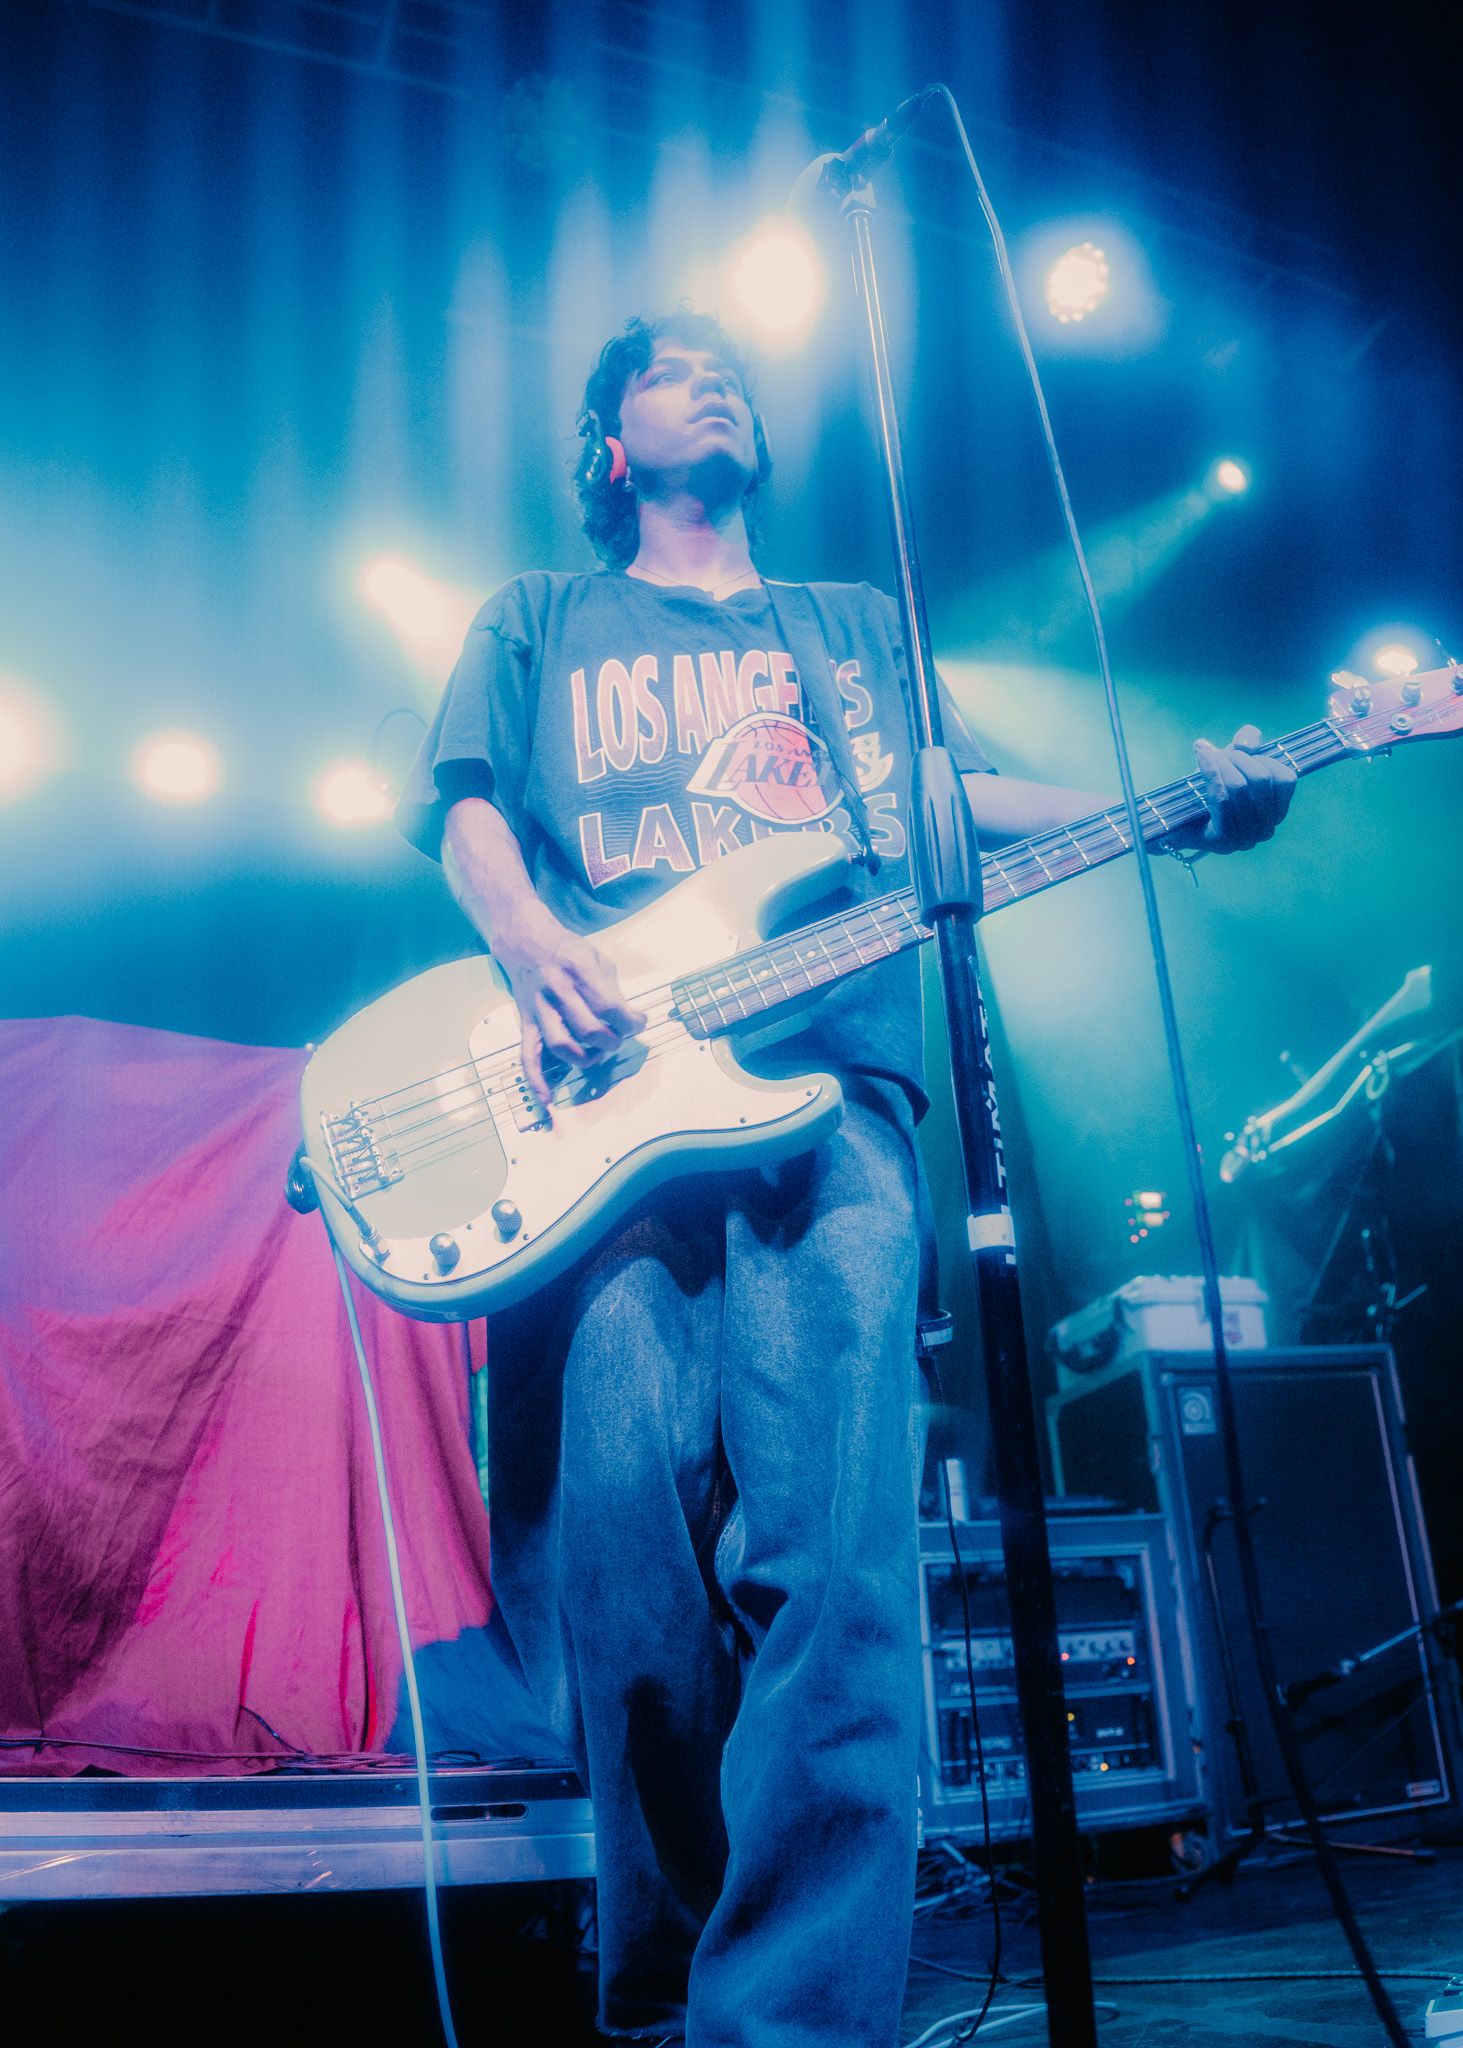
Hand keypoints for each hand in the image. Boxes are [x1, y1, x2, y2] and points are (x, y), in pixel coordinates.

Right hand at [493, 913, 646, 1106]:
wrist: (525, 942)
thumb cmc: (568, 950)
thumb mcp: (597, 958)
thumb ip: (612, 989)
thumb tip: (629, 1019)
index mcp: (578, 970)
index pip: (609, 1006)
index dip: (630, 1021)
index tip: (639, 1022)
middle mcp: (557, 990)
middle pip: (589, 1029)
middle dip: (612, 1040)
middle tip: (618, 1037)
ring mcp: (539, 1009)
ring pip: (562, 1045)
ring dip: (585, 1058)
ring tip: (596, 1054)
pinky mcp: (527, 1022)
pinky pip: (528, 1055)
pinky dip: (536, 1080)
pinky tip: (547, 1099)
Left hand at [1186, 724, 1296, 854]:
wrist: (1173, 821)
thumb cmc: (1207, 790)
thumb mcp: (1232, 760)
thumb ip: (1247, 743)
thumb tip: (1244, 743)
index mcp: (1276, 812)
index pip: (1285, 779)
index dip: (1263, 758)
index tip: (1237, 750)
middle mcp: (1266, 830)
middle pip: (1261, 780)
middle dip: (1237, 758)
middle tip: (1215, 753)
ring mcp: (1246, 839)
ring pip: (1240, 788)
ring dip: (1221, 764)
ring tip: (1204, 755)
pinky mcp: (1224, 841)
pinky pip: (1222, 800)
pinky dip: (1212, 774)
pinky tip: (1202, 759)